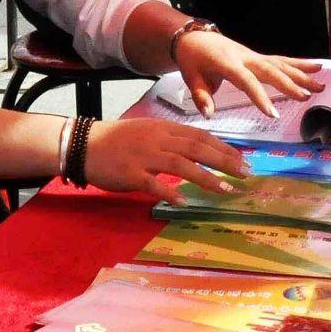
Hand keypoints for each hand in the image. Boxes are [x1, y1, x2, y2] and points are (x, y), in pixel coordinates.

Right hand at [84, 119, 249, 193]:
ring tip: (225, 189)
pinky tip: (184, 203)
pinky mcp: (130, 173)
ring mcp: (144, 156)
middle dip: (224, 161)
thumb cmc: (118, 141)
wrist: (85, 144)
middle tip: (245, 173)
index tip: (242, 159)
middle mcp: (158, 139)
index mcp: (164, 128)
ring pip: (181, 164)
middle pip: (197, 148)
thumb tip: (198, 150)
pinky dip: (169, 192)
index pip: (200, 136)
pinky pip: (153, 184)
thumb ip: (171, 140)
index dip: (224, 148)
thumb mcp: (148, 132)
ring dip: (205, 177)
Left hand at [172, 29, 321, 117]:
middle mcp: (245, 57)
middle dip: (289, 83)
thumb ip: (201, 96)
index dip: (260, 97)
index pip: (246, 81)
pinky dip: (299, 63)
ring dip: (301, 74)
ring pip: (280, 64)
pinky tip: (317, 66)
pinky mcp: (258, 56)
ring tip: (321, 84)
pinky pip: (281, 60)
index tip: (273, 113)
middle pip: (270, 70)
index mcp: (228, 63)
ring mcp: (254, 55)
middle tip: (306, 96)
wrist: (194, 37)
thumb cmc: (192, 59)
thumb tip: (208, 114)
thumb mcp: (191, 77)